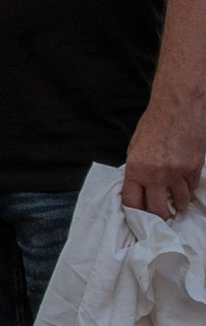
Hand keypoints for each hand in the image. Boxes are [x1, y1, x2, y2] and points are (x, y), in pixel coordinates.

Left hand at [123, 101, 205, 221]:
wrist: (178, 107)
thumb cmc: (155, 123)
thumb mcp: (136, 147)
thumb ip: (137, 170)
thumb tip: (139, 187)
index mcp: (136, 170)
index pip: (132, 203)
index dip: (135, 213)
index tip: (139, 217)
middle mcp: (155, 175)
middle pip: (156, 210)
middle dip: (159, 217)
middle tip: (161, 218)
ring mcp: (176, 174)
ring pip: (178, 202)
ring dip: (177, 206)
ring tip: (176, 207)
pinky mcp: (193, 169)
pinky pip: (191, 188)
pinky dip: (188, 190)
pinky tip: (185, 188)